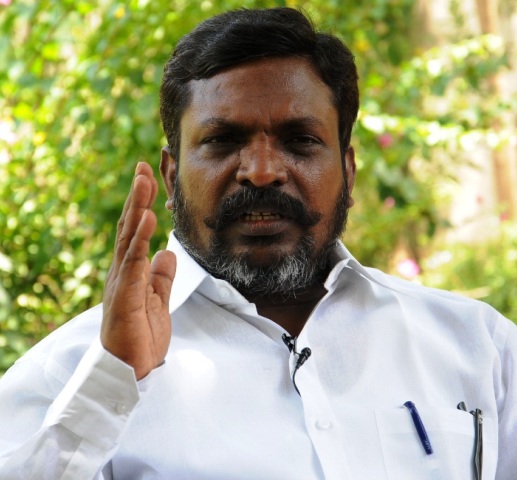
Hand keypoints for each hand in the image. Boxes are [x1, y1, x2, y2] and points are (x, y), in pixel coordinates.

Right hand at [101, 162, 175, 379]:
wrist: (132, 370)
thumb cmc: (141, 337)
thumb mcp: (158, 300)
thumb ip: (161, 277)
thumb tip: (167, 252)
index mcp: (131, 273)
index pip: (135, 232)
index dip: (142, 205)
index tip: (147, 180)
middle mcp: (123, 273)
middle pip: (129, 228)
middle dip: (137, 197)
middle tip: (143, 168)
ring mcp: (122, 283)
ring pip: (129, 239)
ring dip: (137, 209)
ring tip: (142, 182)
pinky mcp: (126, 297)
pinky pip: (134, 264)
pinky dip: (140, 240)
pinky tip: (147, 220)